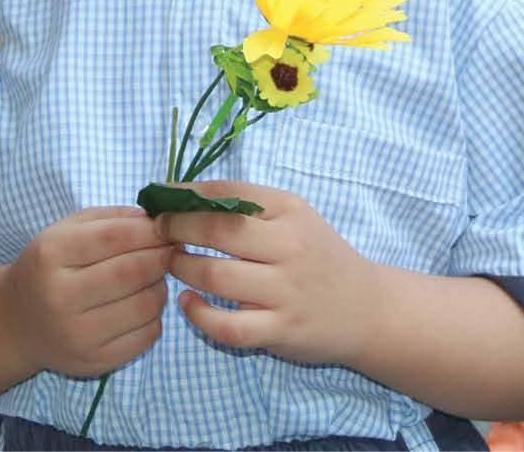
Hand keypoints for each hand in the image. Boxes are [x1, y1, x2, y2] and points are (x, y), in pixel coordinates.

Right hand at [4, 207, 172, 379]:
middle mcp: (60, 297)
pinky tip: (144, 305)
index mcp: (51, 255)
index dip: (150, 231)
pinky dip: (155, 316)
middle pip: (131, 272)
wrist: (17, 323)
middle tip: (171, 251)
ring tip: (155, 277)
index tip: (167, 228)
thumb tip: (156, 219)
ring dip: (161, 287)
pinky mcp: (94, 362)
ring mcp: (77, 335)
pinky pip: (146, 336)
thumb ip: (110, 219)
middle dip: (161, 258)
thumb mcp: (65, 231)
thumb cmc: (49, 267)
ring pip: (144, 306)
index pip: (114, 237)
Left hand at [157, 181, 378, 363]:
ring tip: (171, 263)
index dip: (186, 194)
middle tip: (158, 230)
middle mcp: (290, 247)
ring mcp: (286, 291)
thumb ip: (247, 207)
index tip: (159, 198)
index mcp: (291, 211)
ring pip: (215, 276)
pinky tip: (187, 301)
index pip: (229, 192)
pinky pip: (227, 326)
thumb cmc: (317, 256)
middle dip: (176, 227)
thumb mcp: (293, 219)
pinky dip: (198, 314)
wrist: (365, 309)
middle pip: (218, 230)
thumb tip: (182, 195)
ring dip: (181, 266)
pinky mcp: (280, 330)